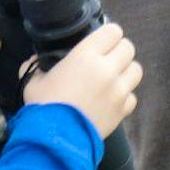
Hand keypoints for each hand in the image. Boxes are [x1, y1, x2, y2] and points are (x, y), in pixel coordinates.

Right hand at [23, 21, 141, 138]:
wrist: (55, 139)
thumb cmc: (44, 106)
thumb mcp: (33, 81)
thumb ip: (37, 66)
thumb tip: (35, 61)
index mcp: (86, 55)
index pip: (113, 31)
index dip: (108, 34)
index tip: (101, 41)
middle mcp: (107, 69)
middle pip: (128, 48)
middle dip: (119, 51)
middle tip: (107, 59)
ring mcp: (119, 90)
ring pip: (136, 70)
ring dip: (126, 71)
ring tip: (113, 79)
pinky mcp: (123, 110)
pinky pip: (132, 96)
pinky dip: (124, 97)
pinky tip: (111, 101)